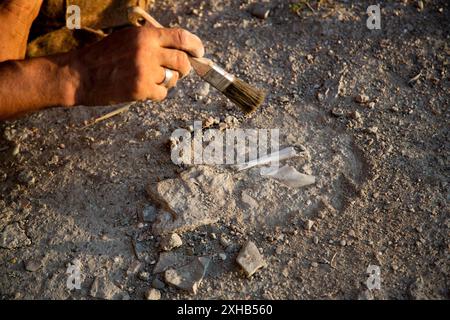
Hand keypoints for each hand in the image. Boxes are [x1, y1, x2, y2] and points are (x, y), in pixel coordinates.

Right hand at [67, 26, 204, 105]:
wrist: (79, 75)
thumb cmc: (102, 57)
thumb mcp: (126, 39)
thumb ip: (151, 42)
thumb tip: (179, 49)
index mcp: (144, 35)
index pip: (181, 37)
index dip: (195, 46)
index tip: (199, 52)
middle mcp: (148, 51)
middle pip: (183, 62)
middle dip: (185, 69)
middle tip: (180, 72)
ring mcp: (145, 72)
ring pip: (173, 79)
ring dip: (167, 82)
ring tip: (151, 80)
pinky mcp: (140, 90)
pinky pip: (162, 94)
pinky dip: (156, 94)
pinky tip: (143, 90)